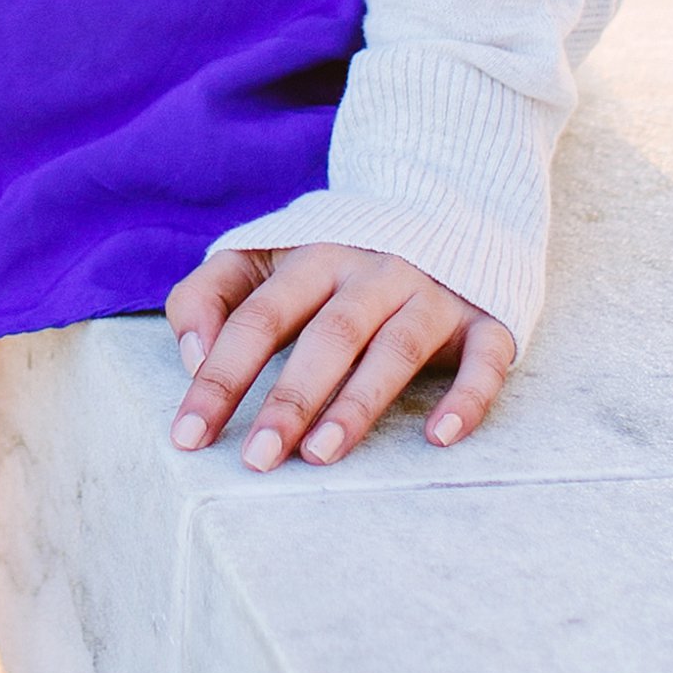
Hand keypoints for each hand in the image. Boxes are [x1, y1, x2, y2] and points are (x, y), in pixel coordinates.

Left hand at [161, 237, 514, 465]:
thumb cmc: (330, 261)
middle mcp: (373, 273)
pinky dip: (467, 397)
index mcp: (312, 258)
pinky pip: (484, 359)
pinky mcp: (485, 320)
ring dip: (358, 403)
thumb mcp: (262, 261)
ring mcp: (432, 295)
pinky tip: (439, 436)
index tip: (188, 436)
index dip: (219, 378)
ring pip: (395, 350)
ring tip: (320, 455)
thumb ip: (208, 297)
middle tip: (257, 458)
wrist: (443, 213)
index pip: (256, 319)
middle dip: (289, 399)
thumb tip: (192, 358)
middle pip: (326, 336)